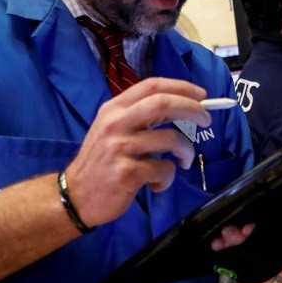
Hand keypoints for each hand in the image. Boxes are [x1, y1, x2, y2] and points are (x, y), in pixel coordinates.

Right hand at [61, 77, 212, 227]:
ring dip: (186, 151)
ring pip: (171, 139)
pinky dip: (169, 177)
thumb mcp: (113, 129)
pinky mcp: (127, 172)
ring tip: (184, 161)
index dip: (182, 87)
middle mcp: (116, 123)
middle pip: (164, 104)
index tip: (202, 95)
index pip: (152, 85)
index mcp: (114, 109)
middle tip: (207, 120)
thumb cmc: (102, 161)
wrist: (75, 196)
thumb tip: (184, 106)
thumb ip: (141, 116)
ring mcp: (120, 148)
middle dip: (193, 109)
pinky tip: (158, 183)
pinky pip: (164, 169)